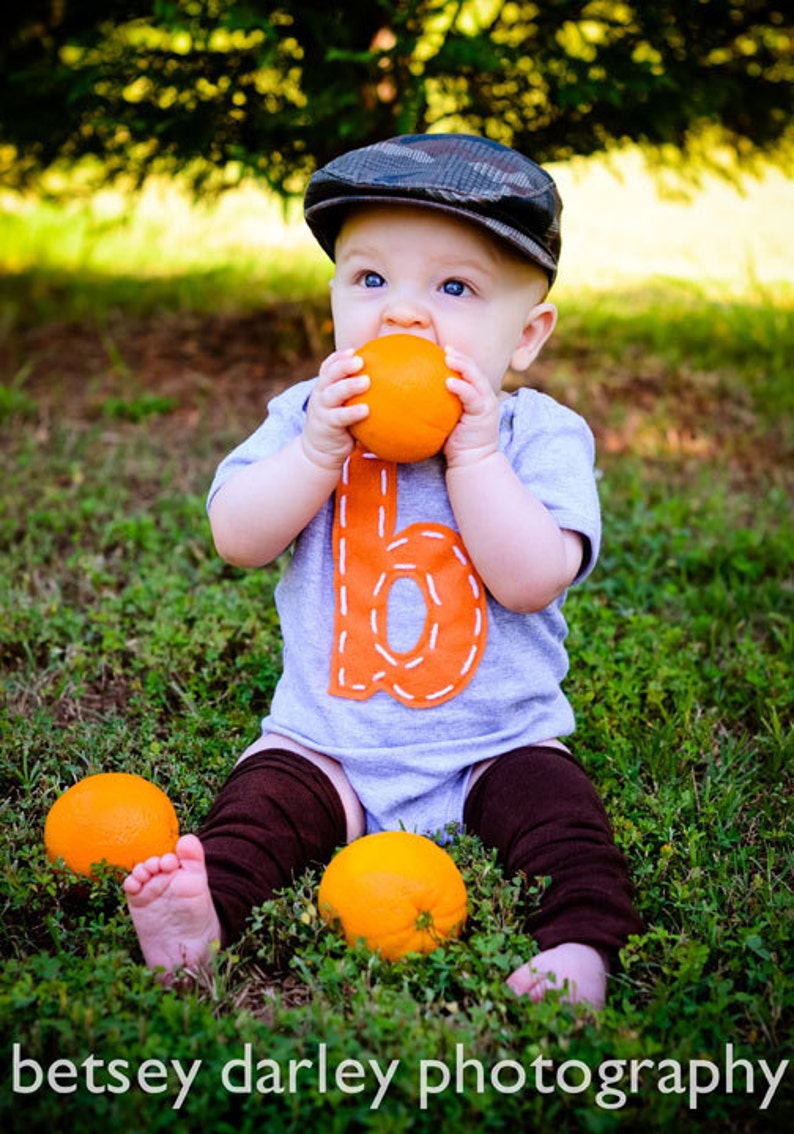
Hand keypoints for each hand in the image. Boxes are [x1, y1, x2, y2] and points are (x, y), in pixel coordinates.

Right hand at [302, 349, 369, 469]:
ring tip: (366, 381)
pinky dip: (352, 412)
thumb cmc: (339, 425)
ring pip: (332, 393)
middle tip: (360, 360)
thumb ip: (359, 396)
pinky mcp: (327, 425)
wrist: (319, 451)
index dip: (338, 357)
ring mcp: (322, 410)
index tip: (353, 350)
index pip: (328, 367)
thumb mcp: (343, 407)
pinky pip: (340, 417)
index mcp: (325, 387)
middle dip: (343, 365)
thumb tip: (392, 384)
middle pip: (329, 375)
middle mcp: (321, 395)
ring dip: (348, 386)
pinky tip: (366, 410)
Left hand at [442, 346, 500, 467]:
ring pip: (476, 378)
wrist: (472, 460)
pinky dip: (461, 387)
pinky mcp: (484, 413)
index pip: (470, 372)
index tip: (444, 350)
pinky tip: (449, 382)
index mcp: (477, 395)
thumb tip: (410, 396)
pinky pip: (472, 396)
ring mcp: (486, 403)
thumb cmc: (455, 442)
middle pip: (475, 370)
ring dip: (463, 366)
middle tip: (446, 349)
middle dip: (461, 357)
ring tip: (449, 358)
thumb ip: (438, 405)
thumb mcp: (446, 419)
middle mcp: (484, 396)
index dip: (459, 358)